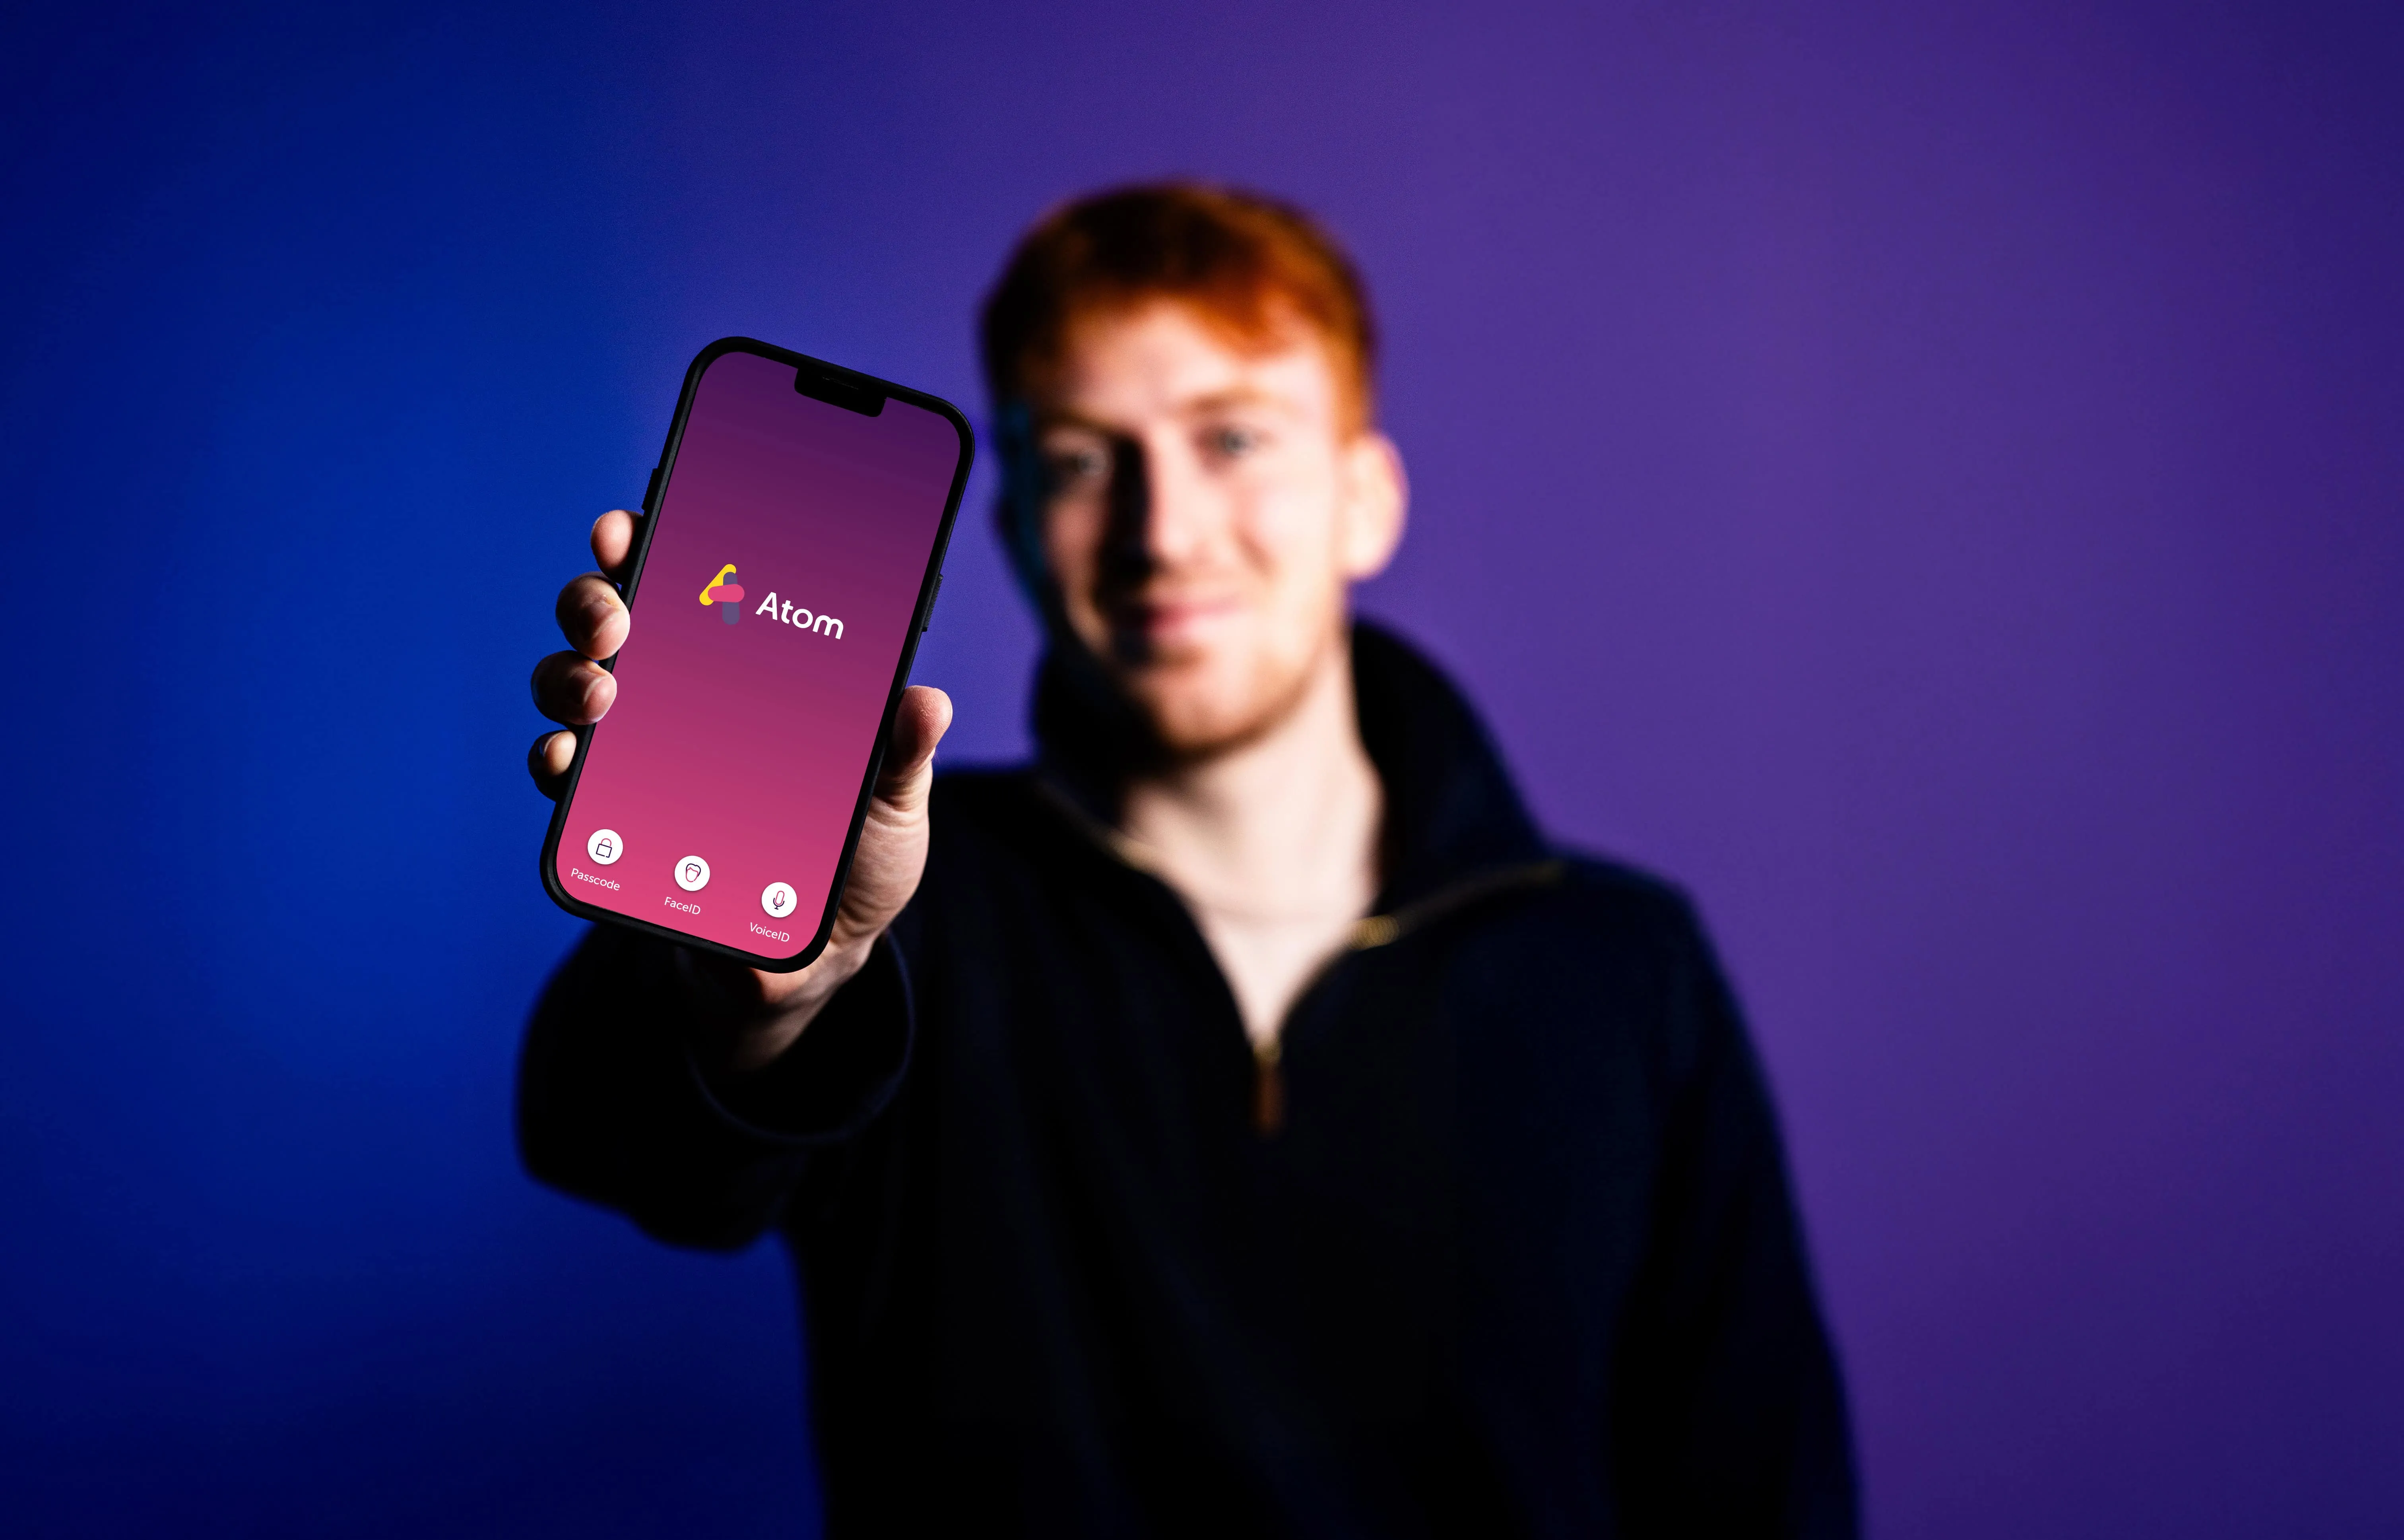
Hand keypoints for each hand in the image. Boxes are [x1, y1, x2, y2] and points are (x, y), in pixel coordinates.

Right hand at [529, 509, 951, 1067]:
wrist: (818, 953)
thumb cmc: (853, 856)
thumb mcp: (891, 801)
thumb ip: (902, 753)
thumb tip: (924, 700)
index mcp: (746, 671)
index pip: (692, 580)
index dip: (655, 537)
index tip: (637, 517)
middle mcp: (678, 695)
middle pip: (613, 619)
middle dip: (598, 598)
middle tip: (617, 612)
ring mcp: (637, 754)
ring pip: (574, 684)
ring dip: (571, 674)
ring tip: (602, 689)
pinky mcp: (612, 819)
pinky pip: (566, 777)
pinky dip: (557, 759)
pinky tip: (568, 757)